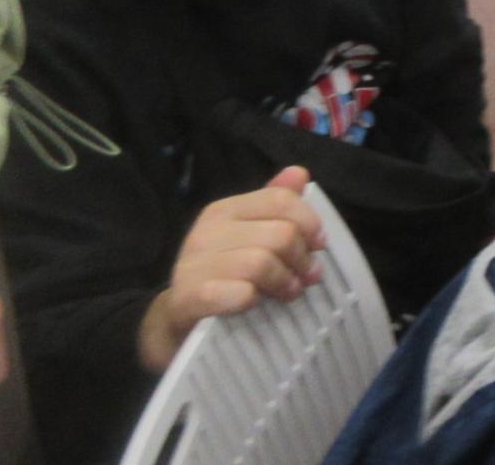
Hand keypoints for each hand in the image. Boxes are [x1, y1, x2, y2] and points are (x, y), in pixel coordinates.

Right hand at [137, 167, 325, 372]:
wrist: (175, 322)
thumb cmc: (222, 275)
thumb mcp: (248, 237)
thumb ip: (274, 207)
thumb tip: (300, 173)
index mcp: (223, 211)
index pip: (279, 200)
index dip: (309, 221)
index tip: (320, 244)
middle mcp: (206, 232)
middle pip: (279, 234)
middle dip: (302, 258)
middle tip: (308, 276)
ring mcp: (193, 265)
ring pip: (262, 263)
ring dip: (285, 281)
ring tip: (290, 292)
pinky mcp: (188, 298)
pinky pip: (240, 293)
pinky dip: (256, 300)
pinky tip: (256, 304)